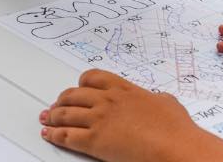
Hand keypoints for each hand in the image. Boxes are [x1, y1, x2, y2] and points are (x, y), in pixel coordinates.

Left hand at [40, 70, 222, 161]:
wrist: (173, 145)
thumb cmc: (174, 127)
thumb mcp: (166, 102)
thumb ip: (156, 99)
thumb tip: (158, 100)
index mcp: (124, 89)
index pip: (95, 77)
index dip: (82, 82)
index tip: (78, 87)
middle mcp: (108, 100)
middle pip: (75, 94)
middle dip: (63, 99)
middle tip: (57, 104)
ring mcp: (100, 119)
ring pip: (67, 113)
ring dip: (54, 115)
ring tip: (47, 117)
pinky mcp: (95, 141)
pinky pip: (67, 136)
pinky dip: (55, 135)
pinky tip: (48, 134)